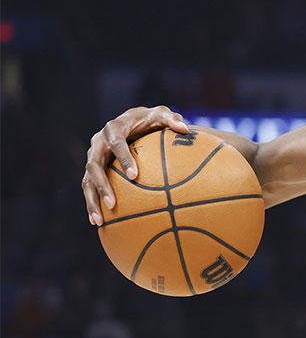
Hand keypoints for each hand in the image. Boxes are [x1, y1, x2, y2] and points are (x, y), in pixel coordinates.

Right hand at [83, 105, 188, 225]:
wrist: (131, 120)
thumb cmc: (149, 119)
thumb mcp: (161, 115)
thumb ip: (172, 119)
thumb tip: (186, 128)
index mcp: (114, 129)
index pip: (116, 143)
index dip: (123, 158)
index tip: (134, 176)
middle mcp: (98, 143)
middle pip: (94, 165)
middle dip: (102, 185)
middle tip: (113, 204)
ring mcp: (93, 158)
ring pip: (87, 180)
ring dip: (92, 200)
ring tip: (99, 220)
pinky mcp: (93, 170)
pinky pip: (89, 188)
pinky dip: (92, 204)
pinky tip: (99, 222)